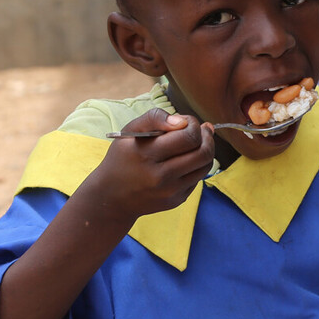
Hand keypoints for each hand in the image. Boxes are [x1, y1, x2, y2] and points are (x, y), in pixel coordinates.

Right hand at [93, 109, 215, 217]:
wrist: (111, 197)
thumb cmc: (122, 158)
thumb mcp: (129, 132)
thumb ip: (154, 118)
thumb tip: (183, 121)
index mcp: (147, 154)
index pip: (188, 136)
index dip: (193, 124)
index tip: (186, 121)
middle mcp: (160, 176)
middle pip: (202, 153)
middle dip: (206, 137)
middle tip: (201, 130)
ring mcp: (170, 191)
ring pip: (205, 166)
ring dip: (206, 150)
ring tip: (198, 142)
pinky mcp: (176, 200)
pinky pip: (198, 179)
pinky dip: (197, 166)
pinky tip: (186, 160)